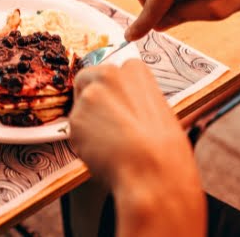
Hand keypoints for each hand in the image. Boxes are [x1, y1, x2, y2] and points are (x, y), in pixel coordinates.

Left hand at [69, 60, 205, 236]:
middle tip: (104, 123)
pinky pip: (75, 131)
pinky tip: (103, 153)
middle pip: (86, 80)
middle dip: (89, 98)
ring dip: (88, 124)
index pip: (110, 71)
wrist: (153, 171)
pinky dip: (83, 143)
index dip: (109, 90)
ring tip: (111, 144)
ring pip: (80, 108)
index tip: (114, 105)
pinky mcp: (74, 119)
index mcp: (134, 69)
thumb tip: (123, 106)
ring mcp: (88, 96)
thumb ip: (135, 99)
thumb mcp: (159, 109)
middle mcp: (108, 74)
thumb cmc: (165, 148)